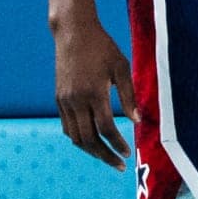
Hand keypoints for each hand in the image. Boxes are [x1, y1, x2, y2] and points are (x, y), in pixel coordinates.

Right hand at [52, 16, 136, 168]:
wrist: (73, 33)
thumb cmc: (103, 48)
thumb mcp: (122, 68)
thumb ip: (129, 96)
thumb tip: (138, 121)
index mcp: (93, 93)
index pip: (106, 128)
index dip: (118, 144)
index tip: (128, 154)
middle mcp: (75, 101)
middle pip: (88, 139)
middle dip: (104, 155)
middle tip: (118, 165)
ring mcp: (64, 101)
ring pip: (75, 136)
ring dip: (91, 150)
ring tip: (106, 156)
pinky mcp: (59, 99)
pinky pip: (67, 126)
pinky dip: (79, 138)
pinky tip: (91, 141)